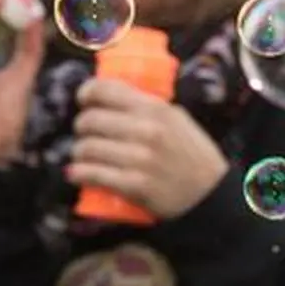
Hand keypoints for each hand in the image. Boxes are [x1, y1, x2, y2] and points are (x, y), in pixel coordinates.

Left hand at [66, 79, 229, 218]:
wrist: (209, 195)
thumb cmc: (192, 154)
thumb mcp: (177, 118)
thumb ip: (148, 106)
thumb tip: (112, 96)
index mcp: (155, 108)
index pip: (105, 90)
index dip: (86, 93)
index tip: (83, 99)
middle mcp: (146, 130)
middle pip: (90, 120)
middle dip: (81, 127)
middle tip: (85, 133)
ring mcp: (140, 159)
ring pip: (86, 148)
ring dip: (79, 153)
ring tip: (83, 156)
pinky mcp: (134, 185)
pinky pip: (93, 174)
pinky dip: (79, 174)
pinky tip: (75, 174)